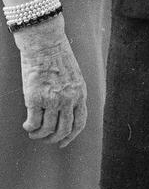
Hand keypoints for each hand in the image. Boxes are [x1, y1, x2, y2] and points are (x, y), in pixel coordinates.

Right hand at [14, 16, 86, 146]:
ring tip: (33, 133)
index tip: (62, 143)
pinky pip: (33, 123)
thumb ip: (73, 94)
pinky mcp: (36, 98)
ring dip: (39, 136)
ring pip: (47, 130)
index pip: (80, 123)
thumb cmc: (57, 59)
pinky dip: (30, 128)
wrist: (45, 45)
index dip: (71, 136)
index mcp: (80, 94)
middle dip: (54, 139)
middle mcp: (69, 99)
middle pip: (64, 130)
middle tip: (44, 139)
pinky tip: (27, 126)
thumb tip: (66, 111)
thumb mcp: (74, 77)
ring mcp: (52, 100)